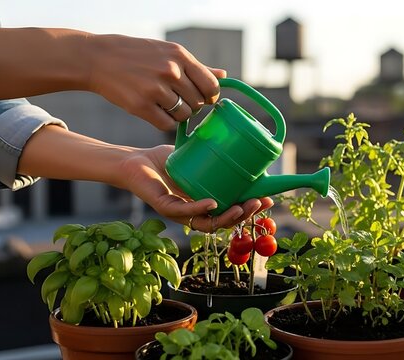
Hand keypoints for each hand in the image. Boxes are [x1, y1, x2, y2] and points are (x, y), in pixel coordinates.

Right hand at [87, 34, 226, 130]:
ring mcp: (156, 89)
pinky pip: (167, 124)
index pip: (211, 85)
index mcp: (180, 56)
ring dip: (179, 114)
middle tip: (178, 100)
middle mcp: (170, 71)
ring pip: (184, 115)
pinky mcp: (141, 106)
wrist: (98, 58)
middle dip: (193, 105)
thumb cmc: (138, 55)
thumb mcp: (168, 52)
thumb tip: (223, 76)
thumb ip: (197, 67)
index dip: (210, 96)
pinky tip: (156, 112)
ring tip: (166, 105)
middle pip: (199, 102)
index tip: (204, 98)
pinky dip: (165, 122)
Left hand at [118, 145, 272, 230]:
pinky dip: (202, 208)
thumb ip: (216, 156)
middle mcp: (194, 213)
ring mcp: (180, 213)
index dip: (250, 209)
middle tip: (260, 203)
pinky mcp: (165, 207)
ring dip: (228, 217)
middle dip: (245, 215)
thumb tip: (241, 140)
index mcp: (204, 204)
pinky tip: (214, 203)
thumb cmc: (164, 161)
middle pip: (224, 222)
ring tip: (243, 207)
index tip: (268, 199)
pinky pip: (186, 212)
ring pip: (208, 223)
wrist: (134, 161)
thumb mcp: (197, 158)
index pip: (231, 212)